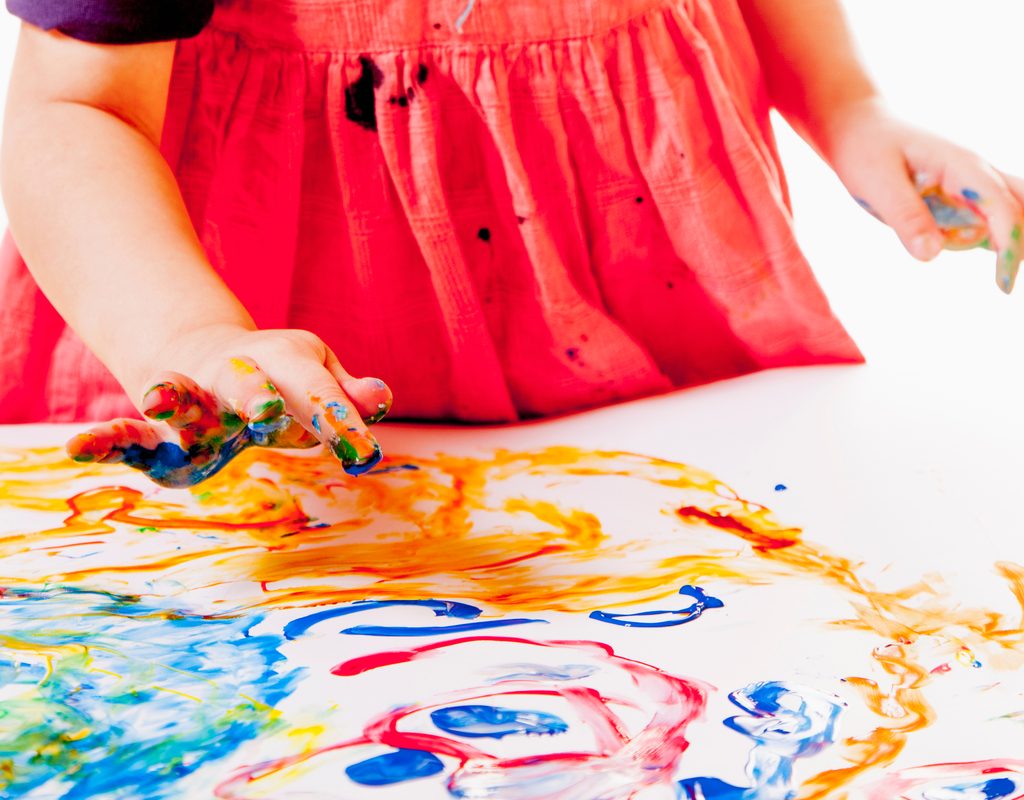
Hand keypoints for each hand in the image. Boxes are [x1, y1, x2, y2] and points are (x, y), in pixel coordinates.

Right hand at [66, 325, 392, 487]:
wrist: (203, 351)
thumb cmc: (282, 379)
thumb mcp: (316, 379)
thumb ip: (344, 393)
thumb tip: (381, 398)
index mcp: (286, 364)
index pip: (317, 391)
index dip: (342, 421)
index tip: (366, 455)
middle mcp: (236, 377)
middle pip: (248, 385)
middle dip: (257, 396)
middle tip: (269, 415)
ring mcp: (192, 396)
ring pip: (181, 396)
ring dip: (172, 397)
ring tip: (158, 396)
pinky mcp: (155, 426)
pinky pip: (126, 432)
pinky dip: (103, 439)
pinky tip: (78, 450)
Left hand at [821, 99, 1023, 292]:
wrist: (858, 130)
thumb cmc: (866, 151)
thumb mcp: (878, 183)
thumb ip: (906, 216)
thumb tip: (931, 255)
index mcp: (961, 166)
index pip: (1000, 205)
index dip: (1009, 242)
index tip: (1003, 283)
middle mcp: (975, 175)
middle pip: (1021, 205)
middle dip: (1023, 239)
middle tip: (1006, 282)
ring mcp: (970, 188)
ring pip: (1011, 212)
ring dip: (1011, 239)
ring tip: (992, 268)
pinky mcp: (958, 200)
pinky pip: (988, 222)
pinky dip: (992, 239)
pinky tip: (982, 255)